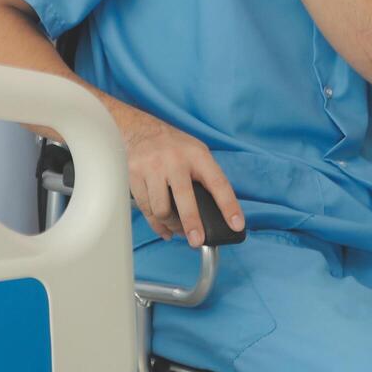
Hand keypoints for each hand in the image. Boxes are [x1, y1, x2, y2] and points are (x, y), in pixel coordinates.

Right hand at [116, 106, 245, 245]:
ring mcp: (152, 168)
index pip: (218, 183)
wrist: (141, 130)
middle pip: (184, 199)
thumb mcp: (197, 153)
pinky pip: (146, 208)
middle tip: (196, 241)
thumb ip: (207, 177)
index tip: (236, 225)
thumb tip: (218, 213)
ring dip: (171, 225)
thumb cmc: (175, 147)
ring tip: (179, 230)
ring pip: (161, 209)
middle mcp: (174, 160)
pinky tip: (163, 227)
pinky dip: (155, 223)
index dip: (229, 206)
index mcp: (197, 155)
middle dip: (192, 223)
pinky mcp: (135, 176)